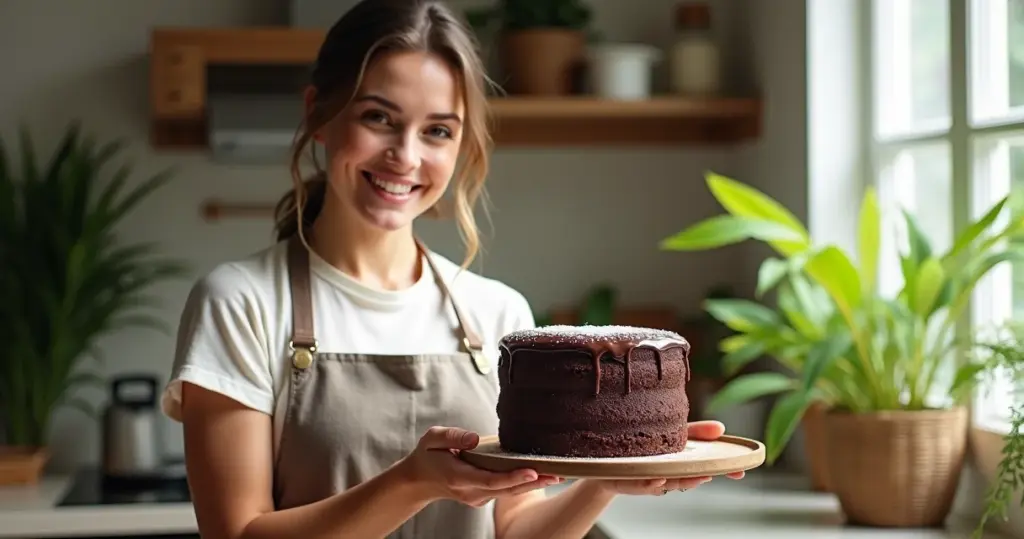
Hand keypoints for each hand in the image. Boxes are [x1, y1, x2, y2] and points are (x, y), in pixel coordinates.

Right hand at [398, 426, 561, 506]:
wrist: (419, 481)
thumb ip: (453, 437)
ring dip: (533, 484)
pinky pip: (506, 491)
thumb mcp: (432, 439)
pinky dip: (523, 483)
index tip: (533, 471)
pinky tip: (541, 475)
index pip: (491, 480)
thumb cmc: (427, 456)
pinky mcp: (483, 496)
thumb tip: (475, 439)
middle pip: (507, 489)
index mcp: (459, 477)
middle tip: (558, 474)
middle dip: (533, 482)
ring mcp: (478, 497)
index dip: (513, 476)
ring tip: (558, 475)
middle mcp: (472, 491)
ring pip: (510, 492)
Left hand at [581, 420, 745, 495]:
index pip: (707, 467)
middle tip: (718, 473)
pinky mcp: (630, 481)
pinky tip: (656, 481)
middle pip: (690, 478)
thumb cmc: (646, 447)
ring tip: (695, 477)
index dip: (725, 469)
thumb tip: (721, 427)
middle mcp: (669, 474)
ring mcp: (650, 478)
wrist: (608, 458)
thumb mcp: (672, 434)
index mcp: (681, 462)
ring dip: (682, 481)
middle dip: (704, 476)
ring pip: (669, 483)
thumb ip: (696, 432)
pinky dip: (650, 485)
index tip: (741, 470)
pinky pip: (641, 485)